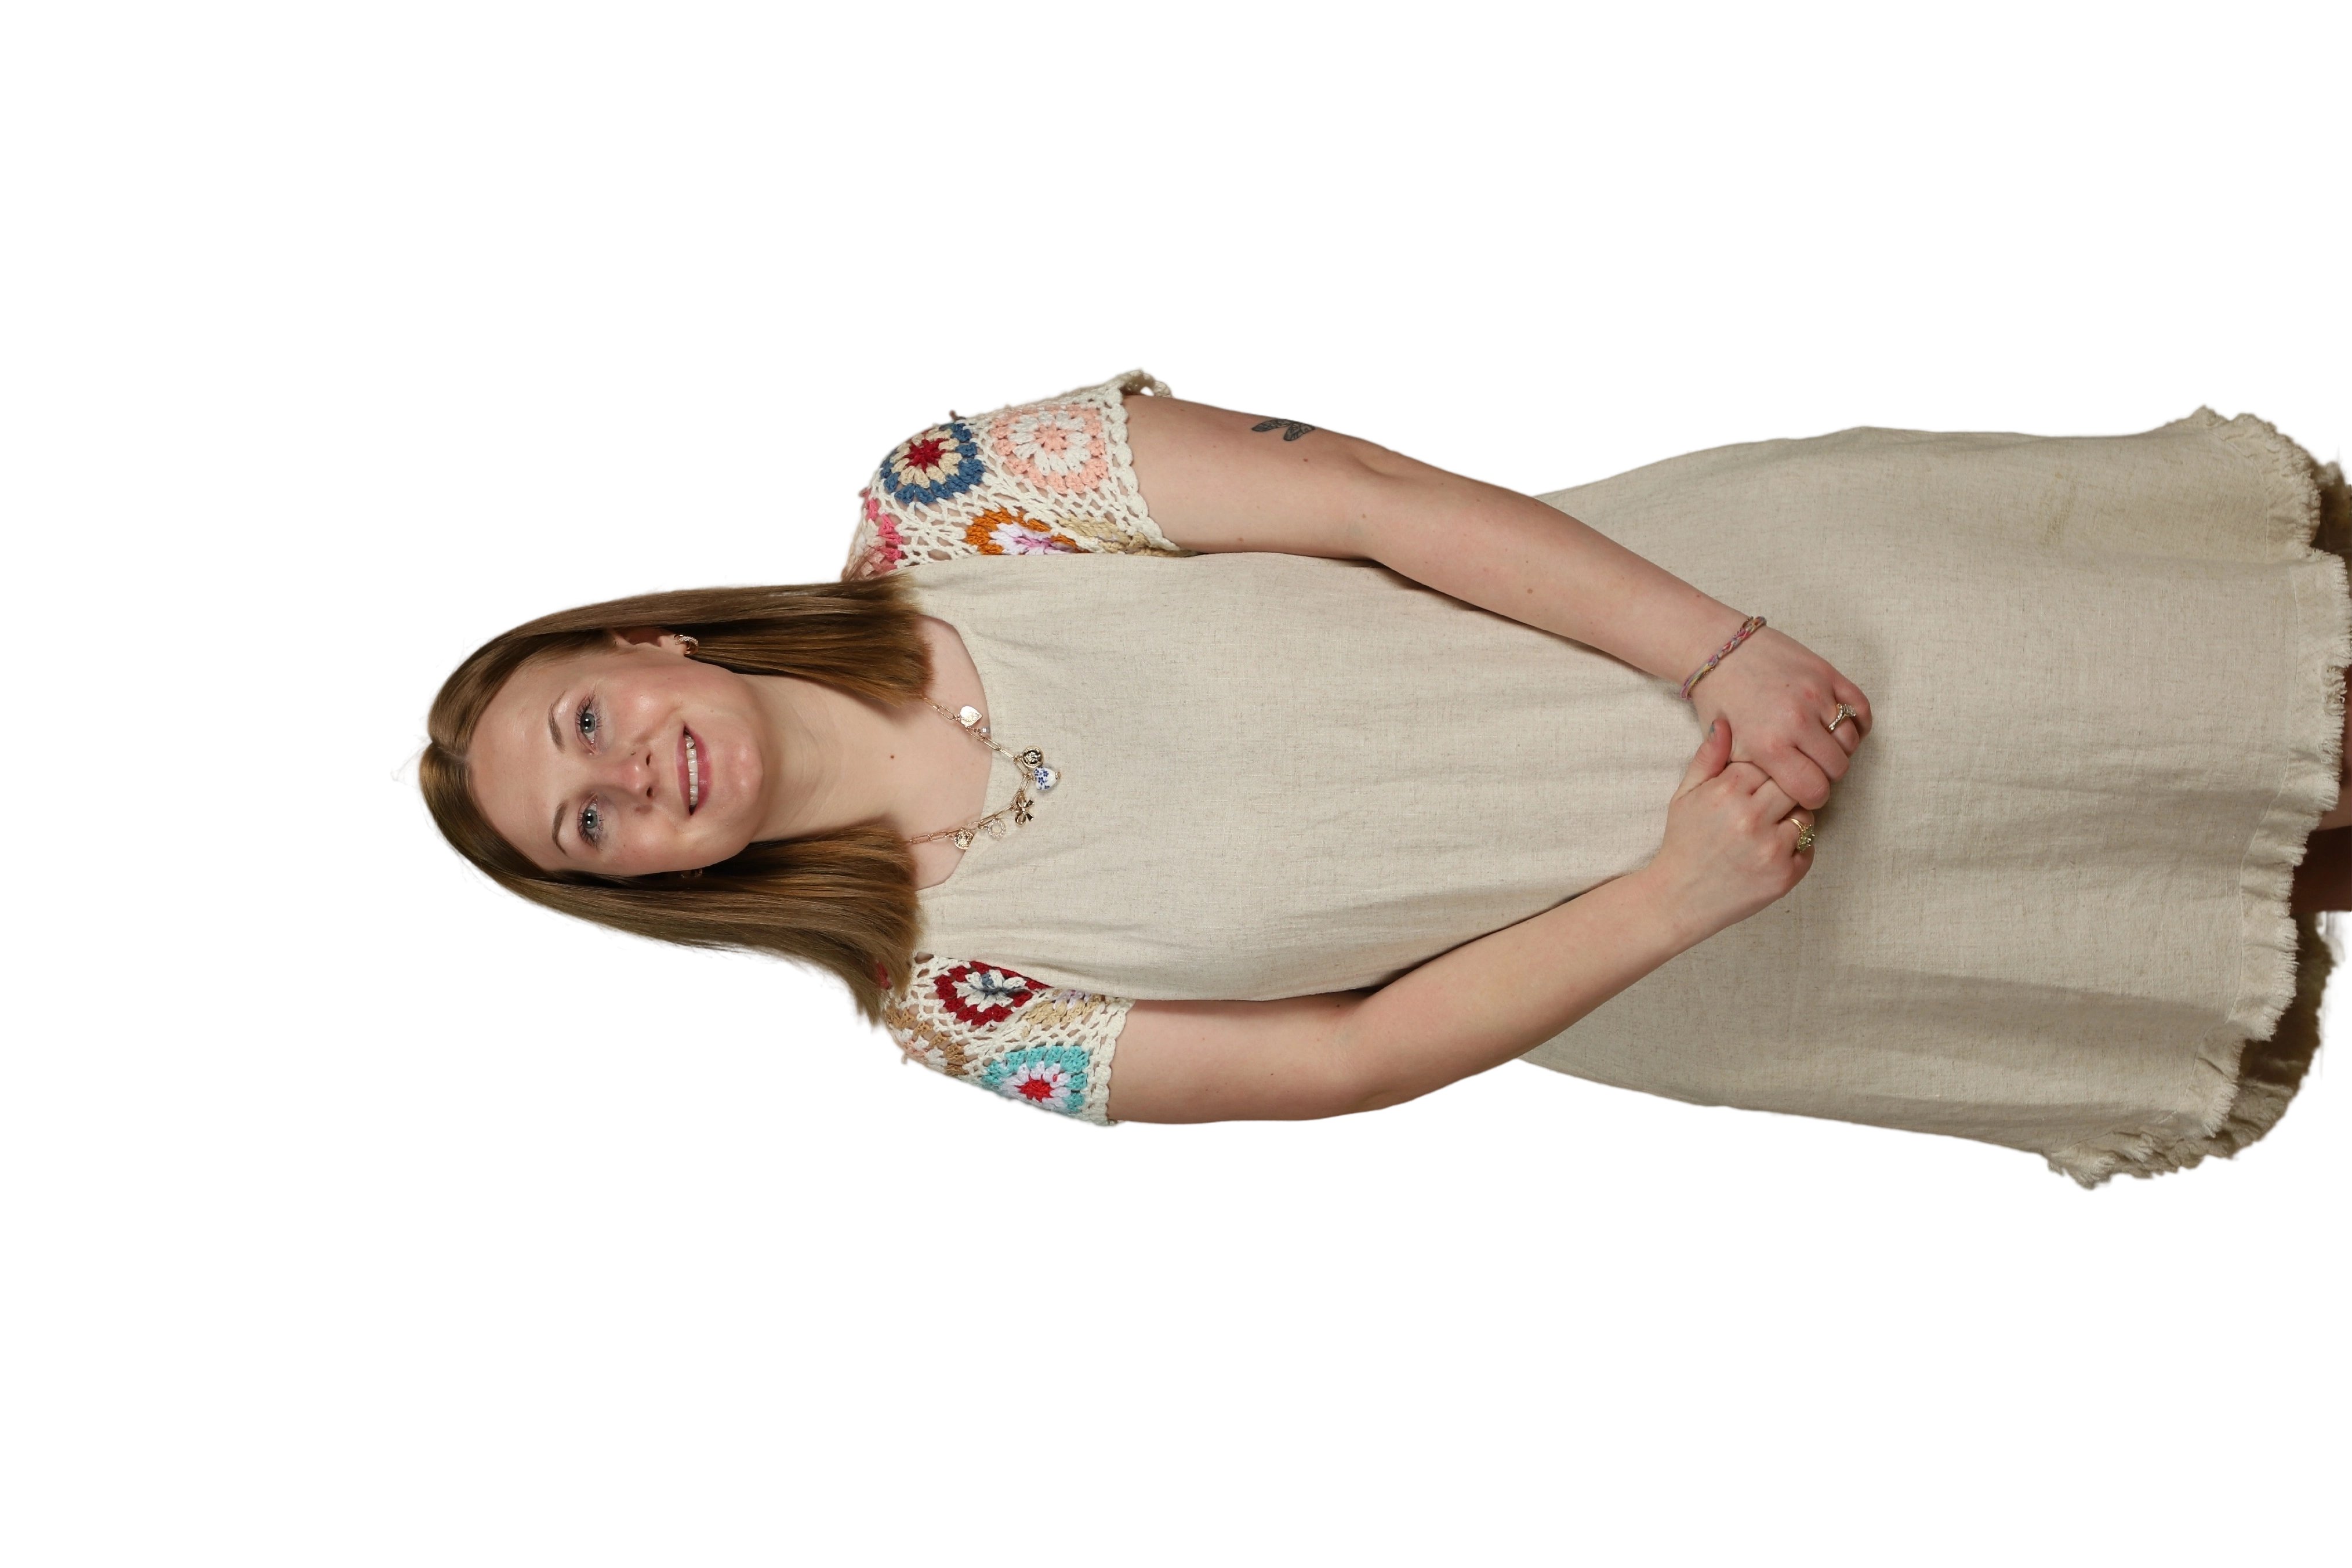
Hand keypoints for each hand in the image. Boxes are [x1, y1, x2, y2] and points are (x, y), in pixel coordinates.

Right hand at [1644, 718, 1816, 942]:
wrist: (1679, 898)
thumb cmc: (1684, 843)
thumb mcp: (1685, 795)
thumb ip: (1708, 758)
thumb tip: (1724, 722)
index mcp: (1727, 791)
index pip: (1769, 761)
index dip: (1764, 771)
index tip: (1756, 784)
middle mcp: (1752, 817)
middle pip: (1793, 783)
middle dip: (1784, 790)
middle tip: (1769, 803)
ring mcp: (1771, 847)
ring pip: (1806, 813)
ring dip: (1793, 818)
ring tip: (1767, 829)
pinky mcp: (1785, 874)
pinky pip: (1808, 846)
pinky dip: (1796, 847)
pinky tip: (1770, 852)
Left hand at [1684, 623, 1871, 810]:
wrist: (1717, 650)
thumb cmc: (1719, 702)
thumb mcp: (1726, 749)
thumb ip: (1756, 776)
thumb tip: (1785, 796)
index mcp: (1769, 746)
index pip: (1814, 790)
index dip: (1812, 796)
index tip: (1805, 790)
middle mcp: (1796, 721)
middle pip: (1837, 768)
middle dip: (1826, 775)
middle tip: (1811, 768)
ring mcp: (1815, 695)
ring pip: (1851, 740)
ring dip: (1840, 748)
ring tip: (1820, 745)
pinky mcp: (1826, 672)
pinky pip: (1861, 707)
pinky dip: (1858, 722)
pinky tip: (1842, 728)